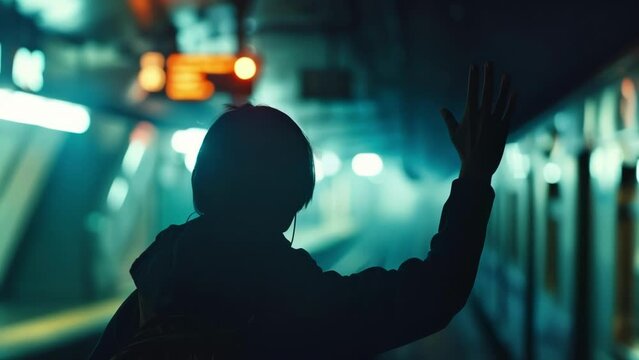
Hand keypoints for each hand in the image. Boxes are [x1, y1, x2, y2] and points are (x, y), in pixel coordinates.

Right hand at [440, 63, 515, 180]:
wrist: (478, 166)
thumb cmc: (464, 150)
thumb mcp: (454, 134)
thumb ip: (448, 119)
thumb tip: (441, 109)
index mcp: (470, 115)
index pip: (471, 91)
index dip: (473, 78)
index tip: (474, 66)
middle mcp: (483, 115)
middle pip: (486, 91)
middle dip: (487, 76)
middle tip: (489, 63)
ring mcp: (494, 121)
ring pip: (500, 100)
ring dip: (503, 86)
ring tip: (506, 75)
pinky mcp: (504, 129)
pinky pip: (509, 112)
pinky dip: (512, 102)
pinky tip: (515, 92)